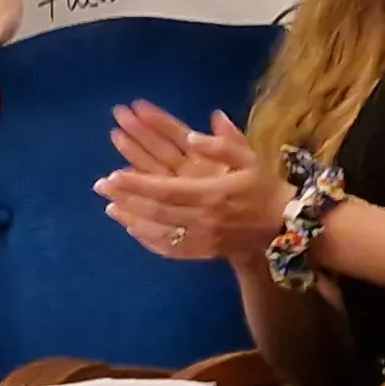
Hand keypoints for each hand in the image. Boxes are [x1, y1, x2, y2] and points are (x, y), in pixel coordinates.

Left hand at [95, 110, 290, 263]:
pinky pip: (170, 249)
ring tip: (110, 207)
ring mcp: (202, 240)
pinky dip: (148, 240)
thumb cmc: (263, 187)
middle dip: (127, 198)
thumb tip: (194, 132)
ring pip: (159, 231)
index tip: (113, 175)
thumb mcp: (249, 158)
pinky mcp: (202, 252)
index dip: (138, 183)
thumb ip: (223, 143)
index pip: (166, 189)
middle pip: (156, 210)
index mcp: (212, 194)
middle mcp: (204, 220)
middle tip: (101, 187)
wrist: (283, 226)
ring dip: (132, 219)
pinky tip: (133, 229)